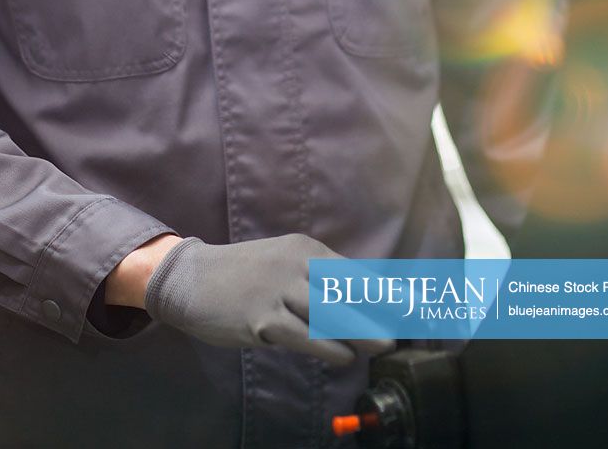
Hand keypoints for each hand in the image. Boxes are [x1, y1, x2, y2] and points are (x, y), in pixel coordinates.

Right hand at [144, 233, 394, 366]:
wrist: (191, 278)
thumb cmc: (245, 276)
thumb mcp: (284, 265)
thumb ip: (318, 282)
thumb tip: (360, 303)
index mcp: (306, 251)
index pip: (356, 273)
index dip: (387, 291)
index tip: (416, 304)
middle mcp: (296, 265)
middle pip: (349, 289)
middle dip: (383, 308)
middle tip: (410, 325)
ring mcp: (278, 290)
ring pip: (330, 313)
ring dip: (361, 330)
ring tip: (385, 344)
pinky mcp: (261, 317)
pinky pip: (302, 336)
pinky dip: (327, 348)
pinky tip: (343, 357)